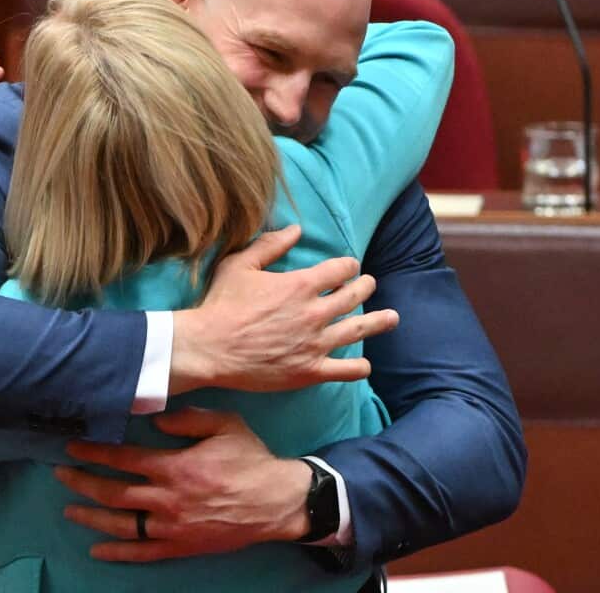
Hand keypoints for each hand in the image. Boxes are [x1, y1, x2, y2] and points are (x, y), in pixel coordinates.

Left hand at [56, 408, 311, 561]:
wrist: (277, 502)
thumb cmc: (251, 459)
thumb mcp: (224, 424)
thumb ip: (187, 419)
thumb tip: (153, 422)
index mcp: (175, 467)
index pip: (124, 459)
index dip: (95, 452)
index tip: (74, 446)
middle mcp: (168, 499)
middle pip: (114, 493)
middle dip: (83, 482)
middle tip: (61, 473)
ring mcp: (173, 526)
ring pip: (122, 524)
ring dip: (92, 516)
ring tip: (69, 509)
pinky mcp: (182, 546)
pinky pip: (143, 552)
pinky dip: (118, 552)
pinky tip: (97, 549)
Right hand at [169, 225, 397, 393]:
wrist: (208, 348)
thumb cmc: (221, 304)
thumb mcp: (239, 264)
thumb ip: (270, 245)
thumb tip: (296, 229)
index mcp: (300, 285)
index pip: (339, 270)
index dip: (348, 266)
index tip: (350, 266)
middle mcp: (314, 313)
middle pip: (353, 297)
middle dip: (365, 287)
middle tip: (369, 285)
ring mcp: (315, 344)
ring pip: (357, 330)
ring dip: (378, 322)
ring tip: (391, 317)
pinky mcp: (309, 370)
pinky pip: (345, 370)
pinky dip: (359, 367)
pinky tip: (365, 364)